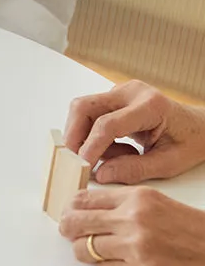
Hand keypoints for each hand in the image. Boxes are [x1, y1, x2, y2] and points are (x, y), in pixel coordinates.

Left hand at [60, 186, 204, 265]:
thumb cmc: (193, 229)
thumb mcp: (157, 202)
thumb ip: (123, 203)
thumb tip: (88, 208)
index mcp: (137, 198)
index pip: (84, 199)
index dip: (70, 207)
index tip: (68, 212)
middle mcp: (133, 220)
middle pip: (76, 222)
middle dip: (67, 228)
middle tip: (68, 232)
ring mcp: (136, 248)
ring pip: (84, 249)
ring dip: (84, 252)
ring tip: (92, 251)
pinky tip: (115, 265)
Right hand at [64, 80, 204, 183]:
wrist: (200, 127)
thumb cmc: (190, 142)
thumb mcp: (169, 164)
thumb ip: (134, 170)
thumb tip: (101, 174)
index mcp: (151, 106)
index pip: (108, 124)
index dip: (91, 146)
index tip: (83, 166)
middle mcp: (131, 92)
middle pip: (85, 107)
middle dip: (74, 135)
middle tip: (76, 160)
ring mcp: (120, 91)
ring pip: (83, 109)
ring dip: (84, 136)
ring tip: (112, 156)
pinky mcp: (114, 97)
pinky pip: (90, 114)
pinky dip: (93, 135)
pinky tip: (116, 148)